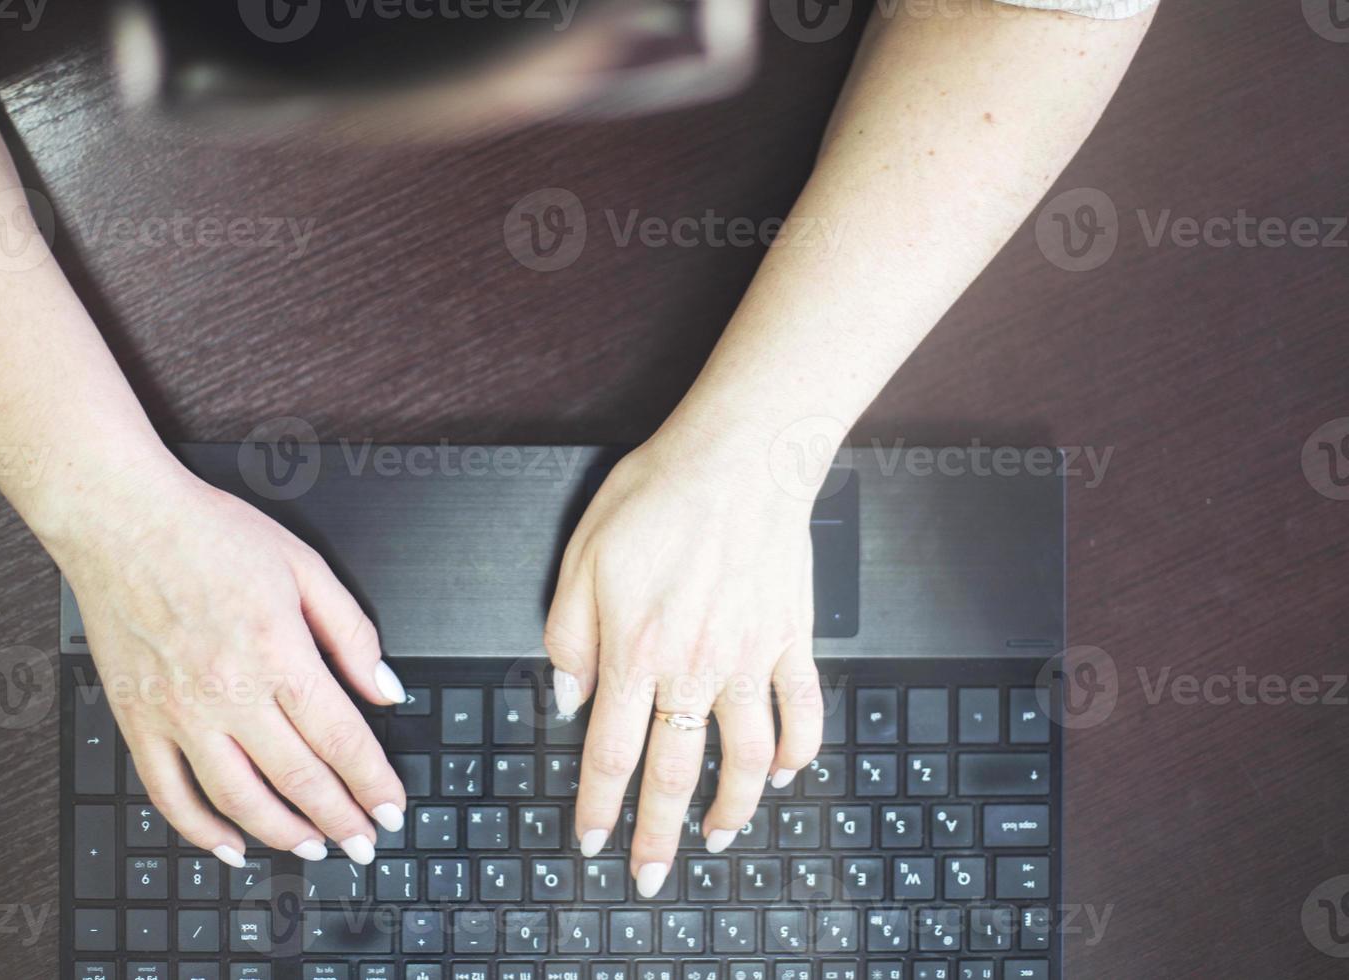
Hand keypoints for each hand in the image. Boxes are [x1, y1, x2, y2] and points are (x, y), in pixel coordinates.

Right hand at [54, 459, 405, 867]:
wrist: (122, 520)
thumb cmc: (209, 534)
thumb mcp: (305, 567)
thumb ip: (352, 633)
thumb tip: (384, 688)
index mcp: (278, 653)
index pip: (340, 738)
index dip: (372, 783)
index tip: (391, 808)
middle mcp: (229, 692)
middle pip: (299, 778)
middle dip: (340, 819)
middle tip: (364, 842)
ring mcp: (180, 713)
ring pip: (239, 799)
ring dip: (283, 834)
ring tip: (314, 849)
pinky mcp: (138, 720)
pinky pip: (170, 795)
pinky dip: (202, 831)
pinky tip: (231, 846)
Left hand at [545, 432, 824, 896]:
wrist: (741, 456)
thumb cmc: (659, 494)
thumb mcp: (582, 555)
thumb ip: (567, 633)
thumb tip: (568, 696)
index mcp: (636, 649)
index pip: (611, 752)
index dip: (600, 805)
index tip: (593, 839)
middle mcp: (696, 666)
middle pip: (675, 773)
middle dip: (659, 835)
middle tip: (652, 875)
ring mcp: (752, 658)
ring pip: (748, 759)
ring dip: (733, 809)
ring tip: (719, 837)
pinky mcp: (793, 640)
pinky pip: (805, 713)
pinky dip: (800, 753)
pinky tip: (786, 774)